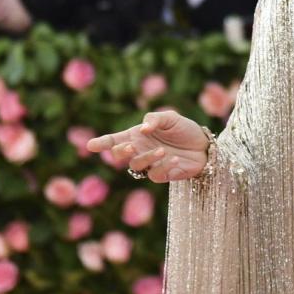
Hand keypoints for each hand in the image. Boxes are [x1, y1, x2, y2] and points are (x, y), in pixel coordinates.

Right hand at [87, 110, 209, 183]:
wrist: (203, 145)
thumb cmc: (184, 129)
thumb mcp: (171, 118)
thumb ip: (156, 119)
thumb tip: (143, 128)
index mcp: (137, 136)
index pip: (115, 140)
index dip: (102, 143)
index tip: (90, 145)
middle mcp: (140, 150)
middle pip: (120, 155)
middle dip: (121, 151)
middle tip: (130, 146)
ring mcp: (149, 164)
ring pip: (136, 165)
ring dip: (146, 157)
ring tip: (162, 150)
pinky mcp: (161, 175)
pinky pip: (155, 174)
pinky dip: (164, 166)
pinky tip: (175, 159)